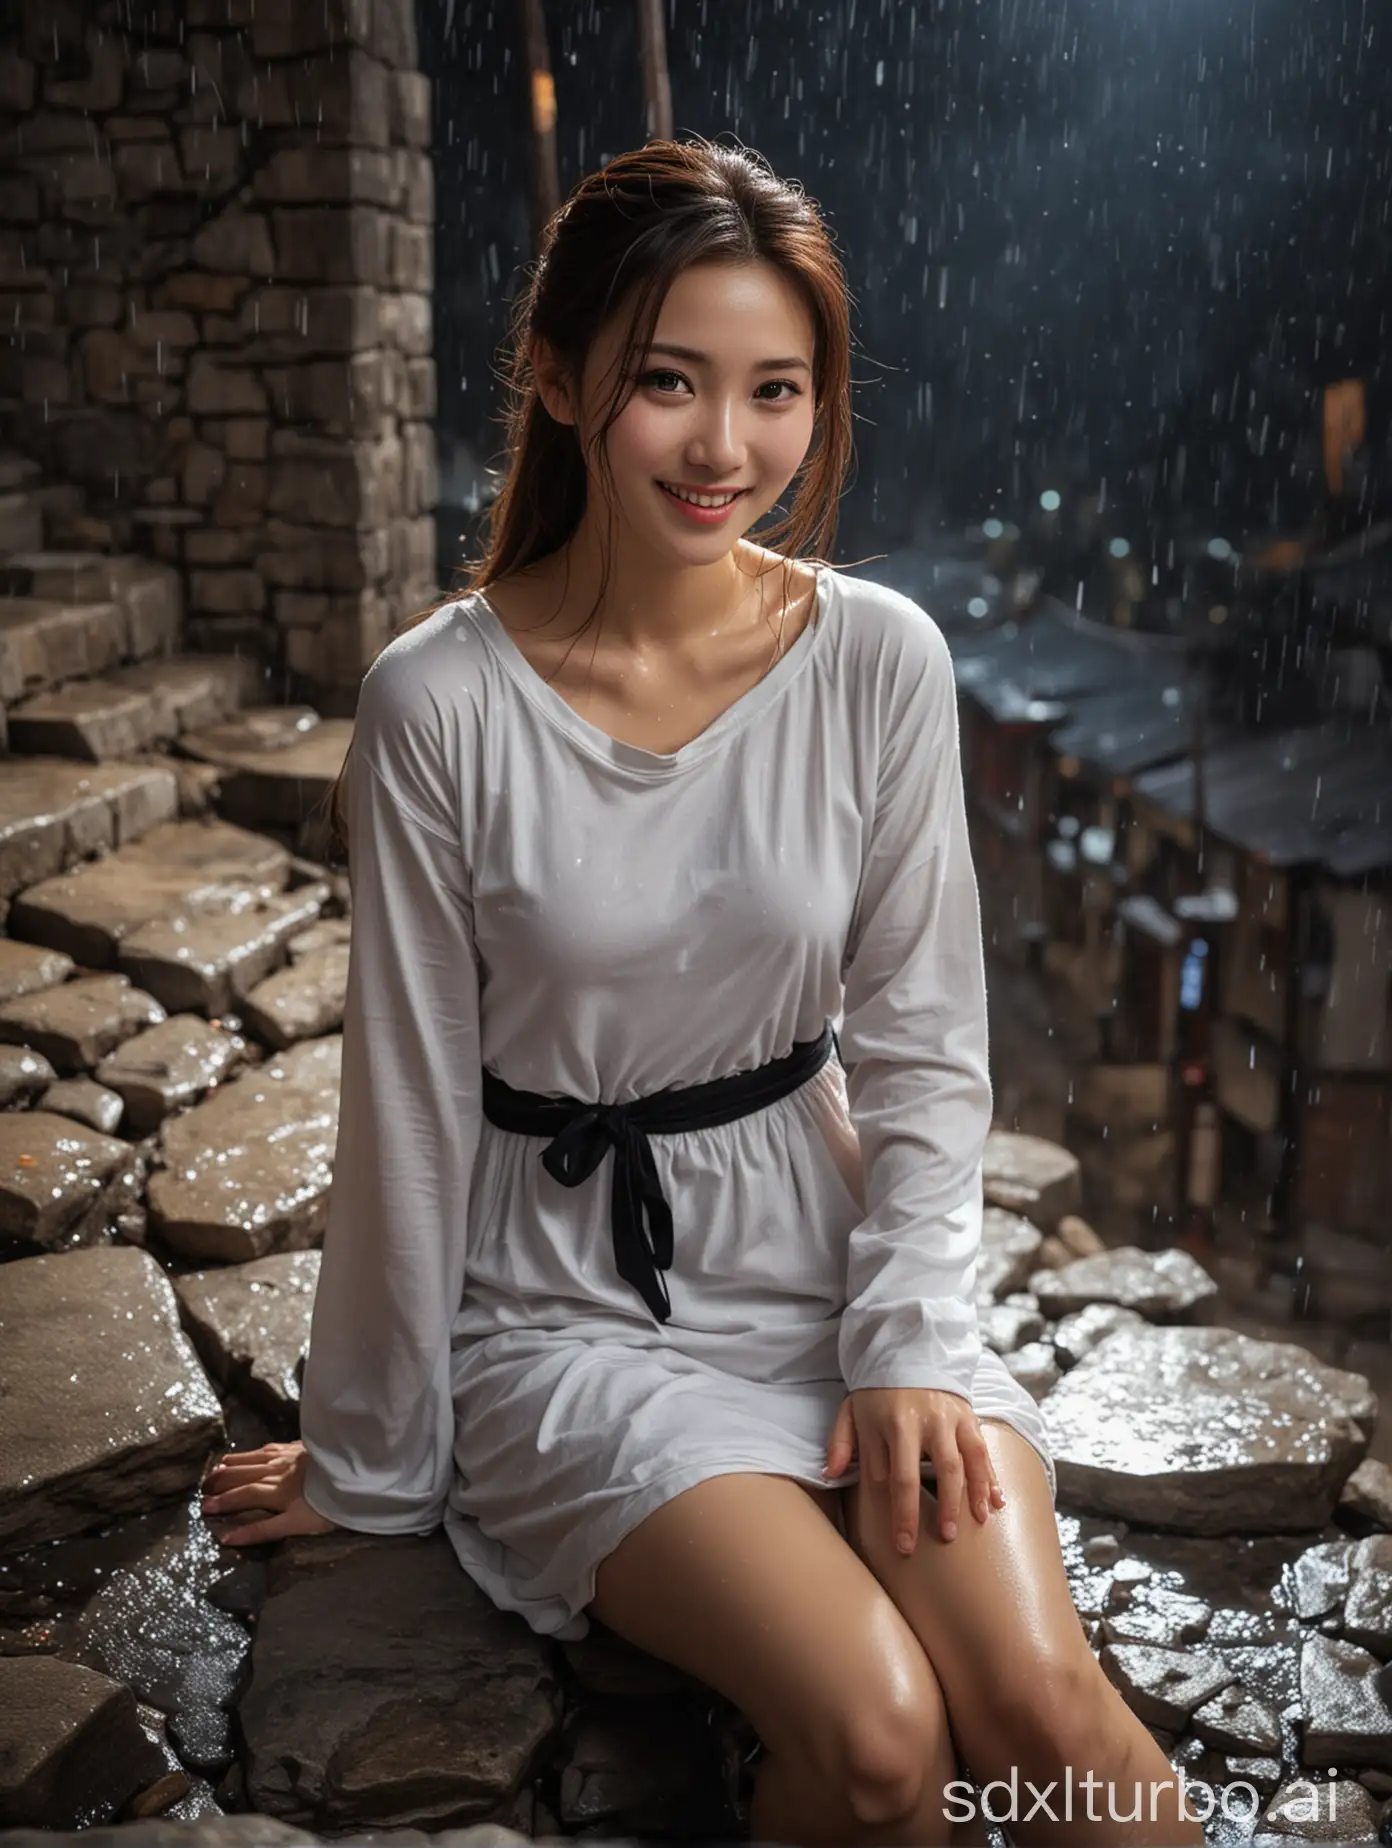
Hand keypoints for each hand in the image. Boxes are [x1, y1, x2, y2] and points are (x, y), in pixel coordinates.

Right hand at [199, 1440, 338, 1546]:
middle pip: (245, 1474)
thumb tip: (228, 1538)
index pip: (243, 1496)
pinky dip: (260, 1451)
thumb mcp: (294, 1525)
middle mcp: (279, 1471)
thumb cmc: (328, 1506)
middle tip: (204, 1485)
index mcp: (276, 1491)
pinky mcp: (305, 1448)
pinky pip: (275, 1447)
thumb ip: (261, 1531)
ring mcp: (292, 1456)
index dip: (223, 1501)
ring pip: (258, 1458)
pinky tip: (259, 1451)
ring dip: (237, 1462)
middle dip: (223, 1479)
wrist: (358, 1475)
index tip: (203, 1507)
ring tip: (220, 1465)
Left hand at [822, 1388, 1004, 1552]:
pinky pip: (982, 1449)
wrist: (907, 1349)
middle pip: (941, 1471)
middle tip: (945, 1539)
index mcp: (894, 1423)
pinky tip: (998, 1500)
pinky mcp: (968, 1415)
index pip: (899, 1478)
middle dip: (944, 1509)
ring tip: (977, 1523)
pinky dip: (992, 1476)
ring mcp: (950, 1417)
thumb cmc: (876, 1391)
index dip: (902, 1515)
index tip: (904, 1545)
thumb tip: (831, 1474)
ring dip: (974, 1494)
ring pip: (968, 1460)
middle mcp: (927, 1420)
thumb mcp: (851, 1410)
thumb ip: (841, 1442)